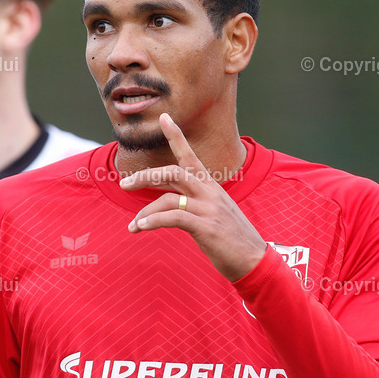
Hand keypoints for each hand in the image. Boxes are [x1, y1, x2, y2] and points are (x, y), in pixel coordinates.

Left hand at [120, 113, 266, 281]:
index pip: (190, 156)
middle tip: (124, 184)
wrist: (254, 260)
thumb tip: (169, 201)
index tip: (164, 117)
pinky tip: (141, 227)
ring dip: (145, 211)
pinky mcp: (207, 228)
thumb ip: (194, 202)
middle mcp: (210, 192)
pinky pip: (174, 218)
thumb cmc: (231, 238)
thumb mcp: (214, 213)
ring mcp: (209, 209)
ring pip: (169, 198)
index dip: (176, 135)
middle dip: (145, 176)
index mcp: (211, 186)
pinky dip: (153, 221)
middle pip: (173, 172)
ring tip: (133, 226)